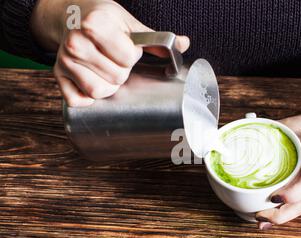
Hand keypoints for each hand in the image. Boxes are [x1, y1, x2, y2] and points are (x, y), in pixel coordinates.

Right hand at [31, 0, 189, 106]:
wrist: (72, 15)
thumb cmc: (104, 20)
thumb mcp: (130, 23)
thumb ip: (156, 39)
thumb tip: (183, 44)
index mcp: (95, 25)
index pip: (128, 58)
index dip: (133, 55)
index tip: (126, 46)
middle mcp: (76, 42)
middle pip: (117, 77)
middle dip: (122, 70)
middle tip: (114, 58)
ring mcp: (64, 61)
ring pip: (99, 91)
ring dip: (109, 85)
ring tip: (106, 69)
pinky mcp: (58, 76)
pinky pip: (78, 100)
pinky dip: (88, 97)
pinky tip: (91, 80)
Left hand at [255, 108, 300, 228]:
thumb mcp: (299, 122)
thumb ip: (275, 130)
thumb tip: (250, 137)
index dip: (291, 194)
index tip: (273, 197)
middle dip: (281, 215)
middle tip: (259, 218)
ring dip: (285, 216)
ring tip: (263, 221)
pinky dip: (293, 207)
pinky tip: (278, 211)